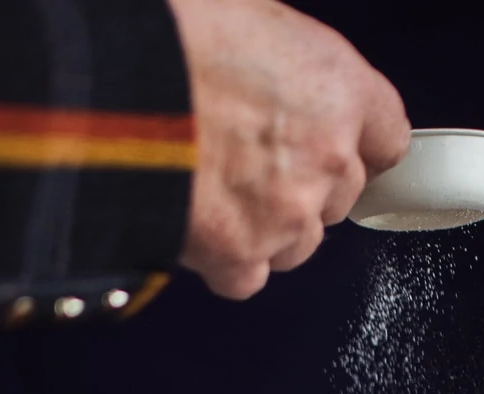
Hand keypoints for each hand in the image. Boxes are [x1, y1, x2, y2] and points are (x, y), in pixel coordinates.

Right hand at [168, 0, 410, 298]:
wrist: (97, 88)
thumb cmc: (163, 36)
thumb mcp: (240, 10)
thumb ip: (277, 58)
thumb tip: (266, 70)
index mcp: (336, 85)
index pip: (386, 136)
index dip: (357, 143)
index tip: (343, 148)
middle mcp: (326, 156)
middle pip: (340, 196)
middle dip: (303, 185)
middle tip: (251, 161)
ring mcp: (288, 214)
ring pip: (299, 243)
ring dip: (267, 228)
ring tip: (215, 190)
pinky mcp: (242, 255)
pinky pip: (248, 276)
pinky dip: (225, 261)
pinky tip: (195, 226)